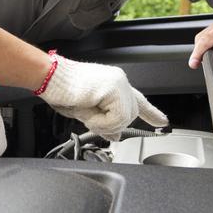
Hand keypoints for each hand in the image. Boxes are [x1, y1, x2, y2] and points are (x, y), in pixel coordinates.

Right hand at [38, 54, 168, 139]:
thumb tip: (116, 135)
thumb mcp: (88, 113)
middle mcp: (120, 81)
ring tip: (86, 112)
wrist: (50, 78)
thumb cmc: (62, 91)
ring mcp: (118, 83)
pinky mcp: (113, 88)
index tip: (162, 122)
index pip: (138, 101)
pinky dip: (100, 121)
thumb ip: (105, 122)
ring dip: (102, 123)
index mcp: (114, 85)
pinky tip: (88, 110)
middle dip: (111, 124)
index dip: (151, 113)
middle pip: (130, 115)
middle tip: (91, 121)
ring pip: (124, 118)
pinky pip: (115, 117)